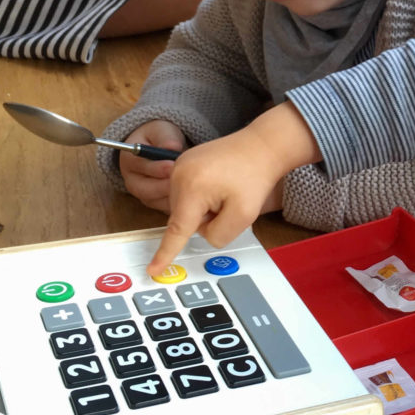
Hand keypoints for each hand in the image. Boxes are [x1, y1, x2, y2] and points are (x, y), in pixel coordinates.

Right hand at [119, 120, 186, 211]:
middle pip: (145, 189)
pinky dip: (178, 204)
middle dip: (165, 186)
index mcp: (130, 160)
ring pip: (156, 201)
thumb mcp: (161, 130)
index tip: (172, 166)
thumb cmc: (160, 137)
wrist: (161, 147)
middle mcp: (132, 180)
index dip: (156, 167)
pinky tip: (192, 197)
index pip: (139, 166)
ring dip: (172, 197)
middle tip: (183, 181)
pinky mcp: (156, 202)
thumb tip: (172, 146)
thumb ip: (165, 137)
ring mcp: (143, 194)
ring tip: (189, 189)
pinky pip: (165, 207)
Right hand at [148, 102, 319, 275]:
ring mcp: (180, 165)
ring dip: (206, 205)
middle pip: (186, 219)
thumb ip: (218, 235)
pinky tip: (221, 180)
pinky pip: (188, 192)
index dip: (165, 253)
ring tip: (227, 186)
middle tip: (231, 197)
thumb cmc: (255, 176)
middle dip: (208, 217)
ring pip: (187, 207)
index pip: (177, 230)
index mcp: (192, 188)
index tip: (152, 270)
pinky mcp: (184, 162)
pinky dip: (204, 194)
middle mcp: (179, 174)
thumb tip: (203, 233)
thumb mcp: (244, 215)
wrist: (262, 145)